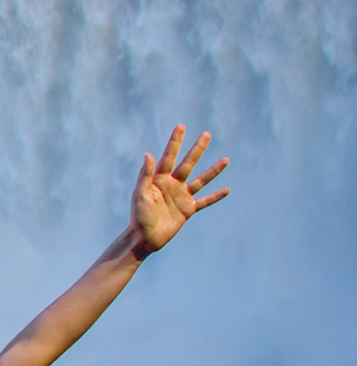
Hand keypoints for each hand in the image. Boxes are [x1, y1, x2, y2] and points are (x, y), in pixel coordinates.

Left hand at [129, 125, 229, 257]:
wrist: (144, 238)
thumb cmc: (138, 216)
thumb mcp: (140, 194)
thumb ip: (145, 175)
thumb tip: (148, 154)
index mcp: (159, 179)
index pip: (169, 156)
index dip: (175, 142)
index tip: (181, 127)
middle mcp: (172, 185)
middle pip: (188, 163)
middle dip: (197, 149)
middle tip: (207, 134)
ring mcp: (181, 196)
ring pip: (201, 180)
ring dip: (214, 170)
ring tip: (226, 159)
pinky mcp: (188, 210)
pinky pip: (205, 201)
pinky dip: (216, 196)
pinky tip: (227, 190)